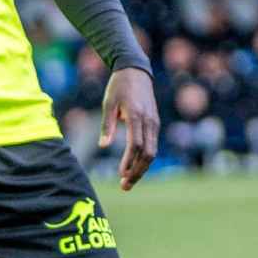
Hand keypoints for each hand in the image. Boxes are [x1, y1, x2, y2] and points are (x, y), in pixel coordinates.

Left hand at [100, 68, 159, 191]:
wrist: (136, 71)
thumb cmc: (119, 87)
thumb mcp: (108, 103)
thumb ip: (106, 125)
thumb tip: (103, 146)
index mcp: (136, 115)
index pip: (136, 145)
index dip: (129, 161)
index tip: (120, 174)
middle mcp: (149, 121)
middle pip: (148, 153)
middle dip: (138, 172)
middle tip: (125, 186)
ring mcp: (154, 122)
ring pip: (153, 151)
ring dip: (142, 168)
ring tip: (128, 181)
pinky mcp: (155, 123)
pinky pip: (153, 145)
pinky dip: (145, 159)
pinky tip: (134, 167)